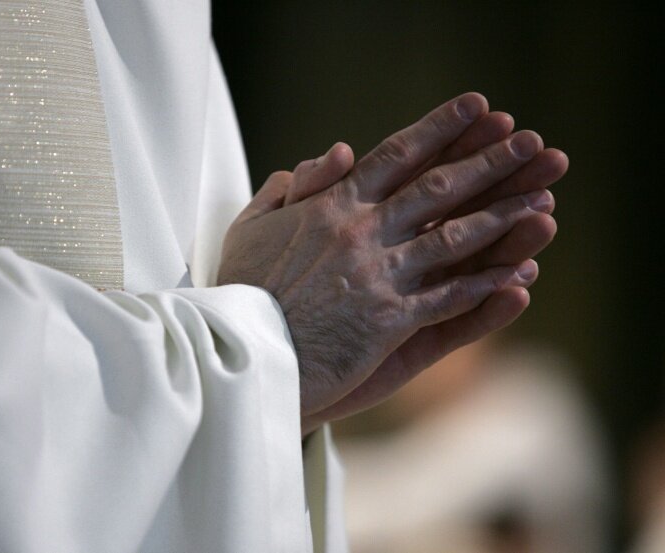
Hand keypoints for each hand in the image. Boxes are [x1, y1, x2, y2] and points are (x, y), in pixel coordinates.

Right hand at [218, 93, 559, 428]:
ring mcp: (378, 277)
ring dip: (504, 218)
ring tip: (545, 199)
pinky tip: (521, 272)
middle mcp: (361, 233)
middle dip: (490, 162)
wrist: (240, 351)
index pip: (396, 156)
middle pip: (438, 189)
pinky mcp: (387, 322)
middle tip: (533, 143)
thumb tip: (337, 152)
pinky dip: (486, 285)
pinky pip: (448, 300)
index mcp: (331, 207)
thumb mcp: (251, 226)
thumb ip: (292, 186)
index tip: (479, 108)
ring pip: (454, 240)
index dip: (442, 129)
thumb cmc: (243, 289)